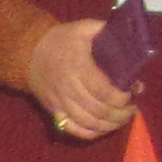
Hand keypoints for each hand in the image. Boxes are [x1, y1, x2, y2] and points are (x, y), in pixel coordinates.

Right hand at [23, 17, 137, 141]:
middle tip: (133, 108)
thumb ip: (105, 31)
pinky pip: (75, 130)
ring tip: (123, 118)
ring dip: (111, 125)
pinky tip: (104, 128)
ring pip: (90, 124)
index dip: (122, 97)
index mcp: (79, 68)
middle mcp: (69, 89)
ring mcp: (61, 103)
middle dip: (122, 113)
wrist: (29, 53)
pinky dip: (92, 133)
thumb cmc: (61, 40)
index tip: (133, 92)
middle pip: (100, 111)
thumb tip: (129, 36)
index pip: (104, 92)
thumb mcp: (83, 28)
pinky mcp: (55, 112)